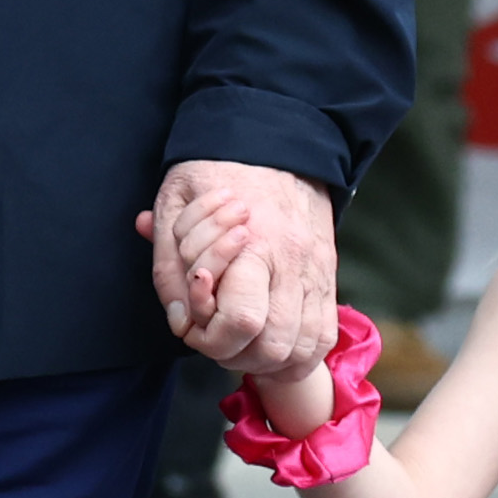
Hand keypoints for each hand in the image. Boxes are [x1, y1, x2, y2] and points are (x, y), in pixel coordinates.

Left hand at [141, 160, 338, 374]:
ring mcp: (317, 272)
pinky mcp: (328, 276)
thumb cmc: (214, 170)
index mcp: (253, 242)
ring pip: (303, 350)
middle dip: (236, 355)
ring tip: (240, 340)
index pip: (241, 322)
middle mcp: (293, 263)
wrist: (274, 136)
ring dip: (268, 361)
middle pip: (273, 347)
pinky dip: (297, 353)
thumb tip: (179, 322)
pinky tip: (270, 341)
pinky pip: (322, 336)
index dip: (210, 338)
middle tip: (215, 335)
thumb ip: (168, 268)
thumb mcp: (173, 205)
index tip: (193, 323)